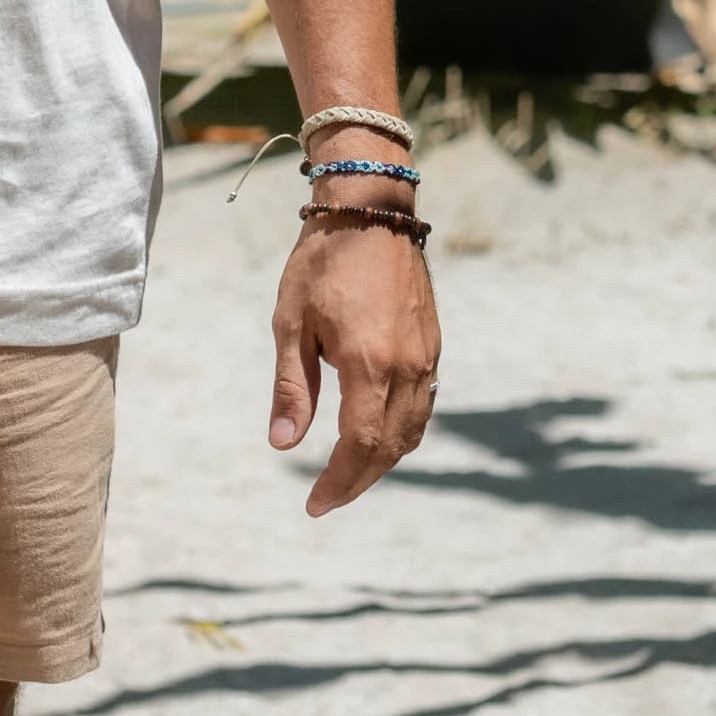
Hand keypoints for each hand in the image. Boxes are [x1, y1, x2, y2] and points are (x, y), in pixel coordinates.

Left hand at [267, 218, 439, 516]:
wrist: (369, 210)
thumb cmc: (321, 262)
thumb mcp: (291, 323)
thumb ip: (292, 387)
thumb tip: (283, 445)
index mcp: (368, 364)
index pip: (360, 445)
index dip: (339, 482)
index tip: (315, 505)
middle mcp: (407, 368)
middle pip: (391, 448)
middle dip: (359, 480)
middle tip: (326, 498)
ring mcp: (426, 357)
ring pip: (413, 432)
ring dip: (383, 460)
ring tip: (348, 472)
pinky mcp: (432, 346)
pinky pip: (423, 406)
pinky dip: (402, 432)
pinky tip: (377, 433)